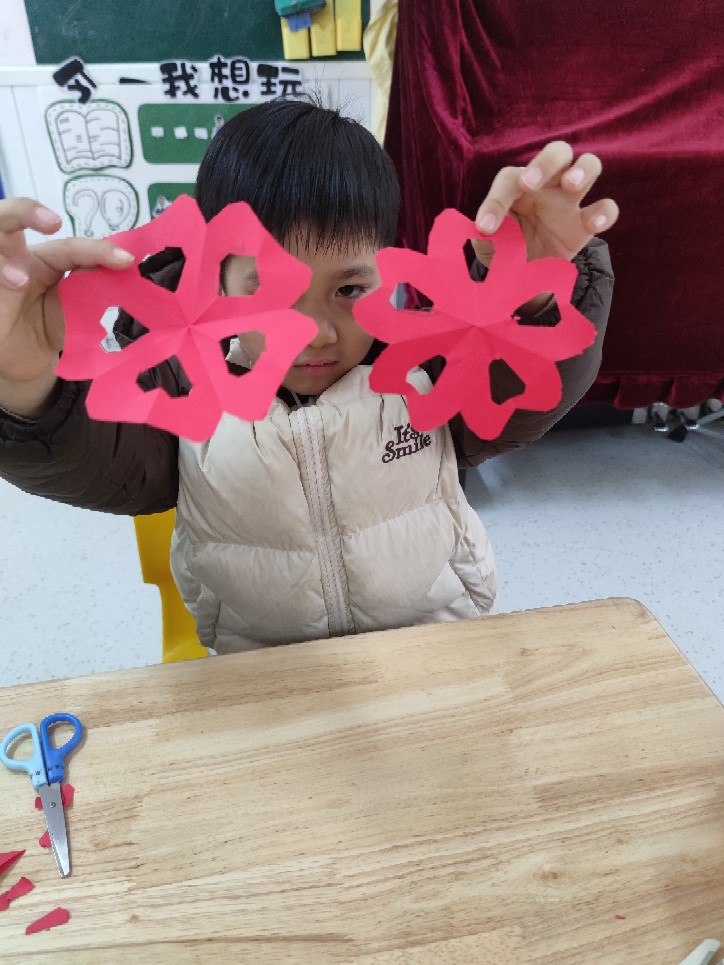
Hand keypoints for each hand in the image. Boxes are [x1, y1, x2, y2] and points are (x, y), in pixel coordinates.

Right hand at [0, 197, 133, 414]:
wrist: (29, 359)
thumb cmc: (55, 326)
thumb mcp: (79, 310)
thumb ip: (98, 292)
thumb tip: (136, 280)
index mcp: (46, 258)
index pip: (70, 247)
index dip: (98, 250)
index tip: (126, 260)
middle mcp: (16, 259)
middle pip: (9, 219)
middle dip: (26, 212)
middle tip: (51, 222)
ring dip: (4, 259)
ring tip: (21, 280)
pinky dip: (2, 283)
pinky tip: (14, 287)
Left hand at [471, 141, 618, 269]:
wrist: (523, 278)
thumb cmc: (502, 254)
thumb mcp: (488, 250)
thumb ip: (481, 246)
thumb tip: (473, 249)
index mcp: (516, 187)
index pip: (509, 180)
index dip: (495, 202)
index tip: (486, 229)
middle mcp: (547, 186)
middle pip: (557, 153)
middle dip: (545, 163)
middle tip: (530, 185)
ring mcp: (570, 202)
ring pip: (589, 165)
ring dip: (582, 170)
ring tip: (570, 185)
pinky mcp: (586, 224)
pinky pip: (607, 207)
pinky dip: (604, 213)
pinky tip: (593, 224)